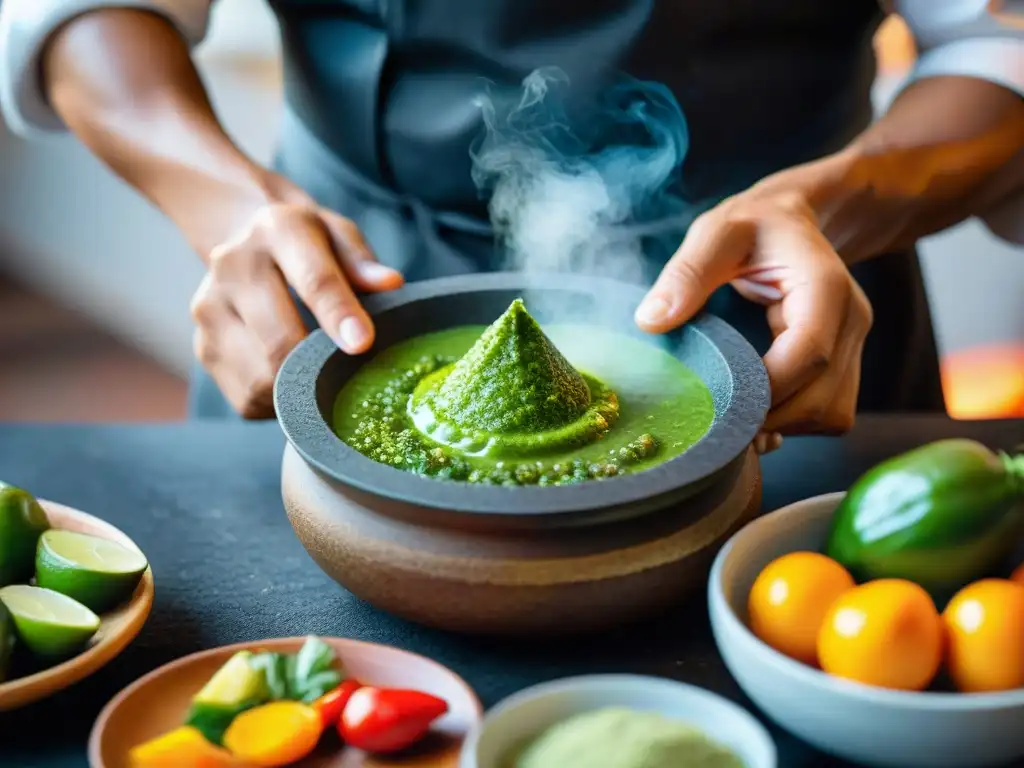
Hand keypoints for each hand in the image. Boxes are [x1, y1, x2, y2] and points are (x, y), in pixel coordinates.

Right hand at [190, 174, 402, 418]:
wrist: (245, 242)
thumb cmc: (307, 245)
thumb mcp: (338, 236)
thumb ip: (362, 262)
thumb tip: (390, 284)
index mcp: (275, 230)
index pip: (312, 280)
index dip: (338, 316)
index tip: (362, 344)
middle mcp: (231, 266)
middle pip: (280, 341)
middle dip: (320, 367)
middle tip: (350, 374)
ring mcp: (209, 310)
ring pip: (260, 378)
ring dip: (299, 391)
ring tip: (321, 377)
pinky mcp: (203, 348)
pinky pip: (246, 398)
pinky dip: (277, 403)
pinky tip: (293, 382)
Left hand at [635, 168, 872, 438]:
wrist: (796, 219)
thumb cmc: (755, 224)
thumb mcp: (716, 233)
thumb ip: (687, 273)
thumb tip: (651, 321)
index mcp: (823, 286)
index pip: (808, 355)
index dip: (766, 390)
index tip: (717, 404)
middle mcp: (851, 319)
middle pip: (821, 398)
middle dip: (768, 418)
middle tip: (715, 421)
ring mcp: (854, 343)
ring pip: (831, 414)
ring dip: (783, 425)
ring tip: (734, 417)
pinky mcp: (847, 362)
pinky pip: (830, 412)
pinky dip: (795, 422)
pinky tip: (757, 410)